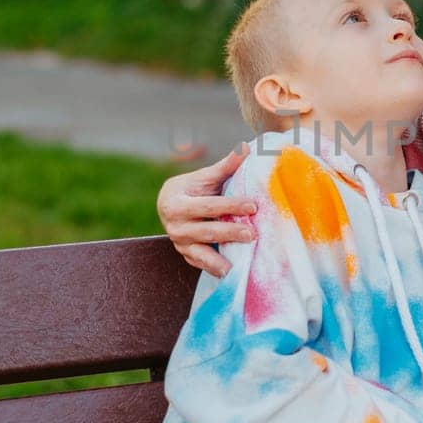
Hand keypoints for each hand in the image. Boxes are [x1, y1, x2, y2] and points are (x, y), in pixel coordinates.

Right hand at [157, 143, 256, 277]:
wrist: (168, 205)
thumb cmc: (192, 188)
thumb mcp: (204, 177)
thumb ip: (225, 166)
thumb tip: (246, 147)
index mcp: (177, 203)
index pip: (208, 206)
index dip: (230, 205)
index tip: (253, 205)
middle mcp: (174, 226)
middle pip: (206, 231)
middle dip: (230, 232)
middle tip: (252, 234)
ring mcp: (179, 244)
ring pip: (201, 253)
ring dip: (221, 259)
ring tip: (240, 264)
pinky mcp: (186, 256)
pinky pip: (201, 264)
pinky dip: (215, 269)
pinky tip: (231, 274)